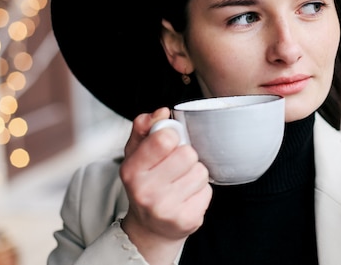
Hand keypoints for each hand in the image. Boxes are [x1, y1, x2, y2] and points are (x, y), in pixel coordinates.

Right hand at [119, 107, 211, 264]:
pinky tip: (186, 198)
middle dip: (186, 157)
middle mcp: (146, 192)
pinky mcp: (187, 220)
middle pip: (188, 154)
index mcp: (132, 170)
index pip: (164, 138)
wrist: (150, 228)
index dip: (172, 137)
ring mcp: (166, 209)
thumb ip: (145, 128)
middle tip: (175, 168)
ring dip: (195, 174)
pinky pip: (208, 191)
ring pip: (201, 171)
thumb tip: (162, 112)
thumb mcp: (136, 154)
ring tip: (180, 183)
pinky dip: (200, 192)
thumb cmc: (145, 184)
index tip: (167, 143)